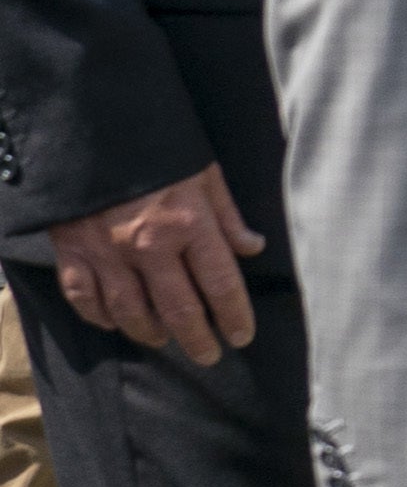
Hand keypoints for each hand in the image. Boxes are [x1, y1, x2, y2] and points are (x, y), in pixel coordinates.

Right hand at [47, 164, 264, 364]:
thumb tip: (253, 247)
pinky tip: (114, 323)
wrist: (92, 131)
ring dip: (150, 333)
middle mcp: (149, 246)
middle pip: (178, 309)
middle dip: (197, 339)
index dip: (233, 315)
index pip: (220, 284)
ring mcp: (107, 252)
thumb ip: (228, 215)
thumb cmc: (157, 150)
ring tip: (165, 340)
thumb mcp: (204, 173)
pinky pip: (85, 298)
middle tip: (209, 356)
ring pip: (130, 312)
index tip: (241, 336)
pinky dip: (99, 317)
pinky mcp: (72, 251)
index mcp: (188, 224)